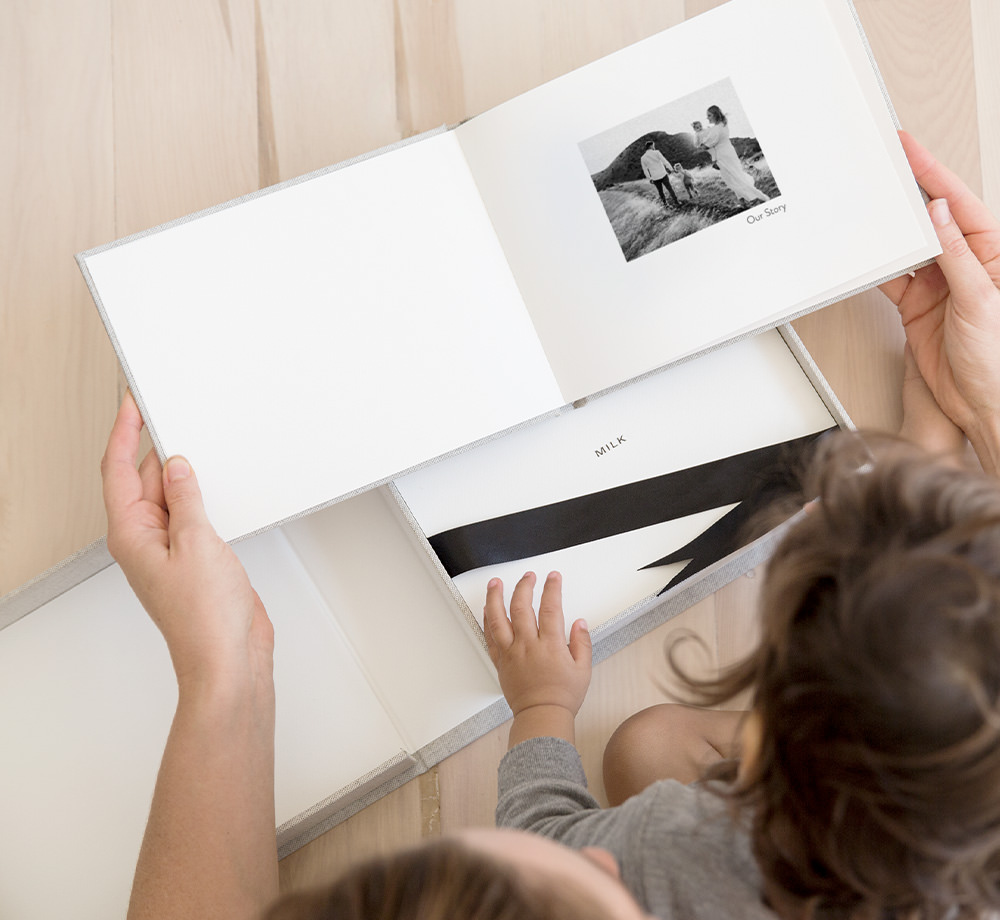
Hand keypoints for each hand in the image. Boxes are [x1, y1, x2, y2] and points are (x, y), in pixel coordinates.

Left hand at [101, 393, 273, 690]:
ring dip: (184, 472)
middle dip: (155, 446)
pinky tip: (214, 484)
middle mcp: (146, 540)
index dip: (124, 432)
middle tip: (169, 412)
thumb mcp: (197, 543)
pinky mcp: (196, 557)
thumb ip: (187, 499)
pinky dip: (202, 494)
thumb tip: (178, 466)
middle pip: (144, 478)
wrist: (228, 658)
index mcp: (132, 534)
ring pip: (172, 496)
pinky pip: (192, 514)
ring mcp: (171, 549)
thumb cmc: (204, 619)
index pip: (120, 469)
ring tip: (196, 442)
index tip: (132, 403)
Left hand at [484, 571, 590, 745]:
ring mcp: (511, 652)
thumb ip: (582, 643)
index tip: (553, 577)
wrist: (541, 716)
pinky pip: (490, 636)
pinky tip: (487, 609)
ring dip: (495, 597)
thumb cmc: (562, 696)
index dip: (552, 588)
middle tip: (528, 576)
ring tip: (495, 583)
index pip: (550, 608)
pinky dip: (487, 620)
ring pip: (498, 619)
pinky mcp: (501, 661)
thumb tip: (579, 623)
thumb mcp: (583, 670)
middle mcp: (528, 645)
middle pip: (521, 607)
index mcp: (550, 645)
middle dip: (524, 586)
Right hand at [880, 132, 999, 472]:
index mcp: (991, 252)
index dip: (932, 173)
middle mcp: (965, 264)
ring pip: (907, 248)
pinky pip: (891, 280)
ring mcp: (939, 285)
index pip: (957, 203)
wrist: (982, 402)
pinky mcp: (917, 306)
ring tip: (871, 212)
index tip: (909, 149)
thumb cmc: (997, 357)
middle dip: (906, 195)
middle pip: (929, 219)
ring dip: (889, 234)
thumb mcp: (979, 300)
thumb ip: (956, 256)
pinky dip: (876, 271)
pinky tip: (867, 259)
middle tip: (883, 171)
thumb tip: (939, 215)